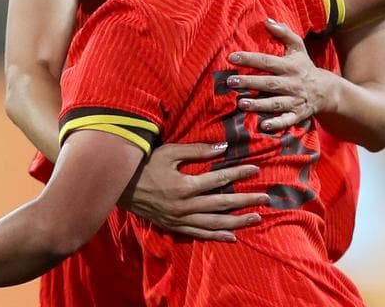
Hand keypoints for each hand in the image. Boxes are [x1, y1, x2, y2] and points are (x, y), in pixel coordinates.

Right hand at [126, 141, 268, 240]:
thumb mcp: (169, 153)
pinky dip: (217, 236)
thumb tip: (222, 148)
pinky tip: (232, 236)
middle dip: (245, 200)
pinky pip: (200, 234)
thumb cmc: (145, 165)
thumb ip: (196, 151)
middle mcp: (185, 206)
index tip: (255, 170)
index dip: (238, 173)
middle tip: (265, 198)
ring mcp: (180, 219)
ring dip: (237, 221)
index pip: (219, 179)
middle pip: (222, 203)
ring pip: (215, 223)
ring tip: (256, 218)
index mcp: (185, 186)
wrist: (120, 187)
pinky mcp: (175, 227)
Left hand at [227, 18, 335, 131]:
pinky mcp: (298, 114)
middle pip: (268, 83)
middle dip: (249, 82)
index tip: (231, 57)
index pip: (267, 61)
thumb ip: (283, 33)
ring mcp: (295, 100)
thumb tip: (266, 20)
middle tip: (230, 82)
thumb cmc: (305, 66)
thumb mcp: (298, 47)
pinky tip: (264, 126)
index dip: (249, 58)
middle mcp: (292, 83)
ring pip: (275, 103)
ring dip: (259, 104)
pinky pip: (287, 120)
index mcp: (290, 66)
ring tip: (241, 103)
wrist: (327, 90)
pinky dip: (277, 123)